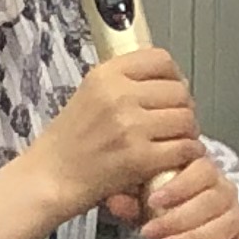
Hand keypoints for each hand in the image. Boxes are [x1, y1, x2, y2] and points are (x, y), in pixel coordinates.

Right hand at [34, 52, 199, 219]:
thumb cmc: (68, 142)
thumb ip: (123, 83)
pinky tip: (180, 157)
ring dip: (188, 131)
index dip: (175, 75)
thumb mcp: (89, 94)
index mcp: (105, 74)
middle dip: (184, 107)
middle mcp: (119, 95)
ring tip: (179, 140)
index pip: (160, 59)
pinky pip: (183, 148)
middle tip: (177, 121)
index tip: (173, 89)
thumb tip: (166, 79)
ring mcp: (130, 126)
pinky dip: (188, 154)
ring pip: (185, 118)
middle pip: (178, 90)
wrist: (49, 178)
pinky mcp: (139, 157)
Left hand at [117, 155, 238, 238]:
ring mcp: (236, 216)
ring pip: (225, 224)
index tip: (152, 201)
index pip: (202, 168)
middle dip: (178, 217)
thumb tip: (114, 200)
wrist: (196, 233)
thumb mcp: (146, 202)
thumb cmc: (171, 208)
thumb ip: (131, 199)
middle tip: (149, 232)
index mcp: (204, 172)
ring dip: (194, 238)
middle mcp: (225, 190)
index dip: (179, 185)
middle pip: (212, 199)